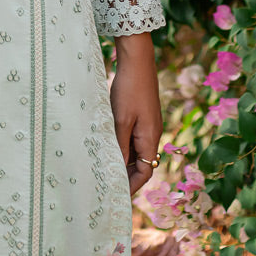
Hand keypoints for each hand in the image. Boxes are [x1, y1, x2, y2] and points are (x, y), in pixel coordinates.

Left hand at [110, 31, 162, 195]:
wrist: (137, 61)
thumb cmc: (129, 89)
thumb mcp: (121, 120)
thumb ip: (120, 145)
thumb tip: (119, 170)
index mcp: (150, 138)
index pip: (145, 172)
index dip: (132, 185)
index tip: (117, 195)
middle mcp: (152, 133)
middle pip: (142, 163)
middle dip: (127, 176)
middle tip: (107, 185)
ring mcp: (148, 123)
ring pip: (136, 150)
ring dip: (123, 160)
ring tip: (104, 168)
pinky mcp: (141, 114)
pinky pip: (133, 137)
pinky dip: (122, 145)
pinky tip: (107, 144)